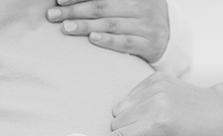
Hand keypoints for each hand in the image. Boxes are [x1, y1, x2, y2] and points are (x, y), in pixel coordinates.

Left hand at [46, 0, 169, 62]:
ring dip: (86, 26)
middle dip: (75, 10)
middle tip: (53, 15)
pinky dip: (108, 41)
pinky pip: (126, 42)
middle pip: (103, 6)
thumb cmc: (138, 15)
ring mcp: (147, 25)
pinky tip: (92, 39)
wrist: (169, 36)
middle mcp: (142, 5)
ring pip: (111, 24)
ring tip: (65, 27)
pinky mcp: (149, 44)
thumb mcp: (127, 1)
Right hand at [70, 59, 222, 135]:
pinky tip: (154, 109)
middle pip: (116, 123)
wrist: (218, 108)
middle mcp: (154, 101)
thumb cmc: (197, 134)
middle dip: (122, 134)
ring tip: (152, 122)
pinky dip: (134, 106)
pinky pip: (128, 97)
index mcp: (160, 122)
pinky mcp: (152, 77)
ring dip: (127, 120)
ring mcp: (152, 86)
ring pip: (119, 110)